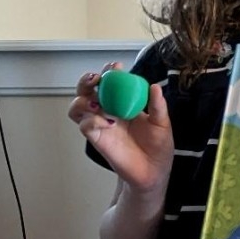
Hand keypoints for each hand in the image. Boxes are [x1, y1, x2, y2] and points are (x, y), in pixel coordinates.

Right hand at [68, 63, 172, 191]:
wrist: (154, 172)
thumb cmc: (158, 147)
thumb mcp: (162, 124)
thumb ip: (158, 107)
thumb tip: (154, 87)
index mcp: (123, 103)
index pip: (110, 83)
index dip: (109, 72)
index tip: (116, 67)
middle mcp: (107, 111)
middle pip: (86, 90)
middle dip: (86, 81)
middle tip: (97, 79)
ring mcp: (100, 124)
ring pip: (77, 106)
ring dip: (83, 99)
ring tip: (98, 102)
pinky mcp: (97, 139)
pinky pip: (85, 125)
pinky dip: (92, 120)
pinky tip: (108, 122)